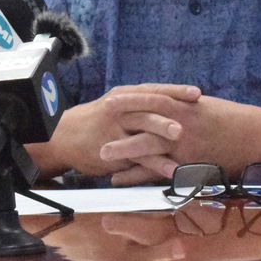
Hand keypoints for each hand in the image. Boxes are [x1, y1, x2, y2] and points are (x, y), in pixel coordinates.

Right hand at [45, 84, 201, 181]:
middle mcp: (120, 109)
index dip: (175, 91)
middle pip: (149, 107)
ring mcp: (114, 129)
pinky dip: (156, 164)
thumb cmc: (97, 121)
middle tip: (192, 114)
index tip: (197, 93)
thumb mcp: (116, 105)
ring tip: (182, 139)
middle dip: (171, 112)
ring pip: (142, 130)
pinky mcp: (111, 150)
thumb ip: (140, 104)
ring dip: (163, 134)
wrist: (63, 136)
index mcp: (125, 96)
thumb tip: (173, 102)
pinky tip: (171, 170)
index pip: (153, 90)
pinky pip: (137, 157)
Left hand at [105, 93, 260, 177]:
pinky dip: (138, 177)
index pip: (150, 99)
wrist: (259, 137)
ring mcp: (185, 146)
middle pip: (141, 123)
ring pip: (146, 148)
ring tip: (101, 158)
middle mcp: (182, 124)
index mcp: (185, 106)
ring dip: (122, 153)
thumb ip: (186, 108)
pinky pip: (158, 172)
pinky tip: (123, 181)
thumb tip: (172, 105)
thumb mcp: (208, 108)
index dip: (128, 101)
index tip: (110, 101)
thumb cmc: (236, 121)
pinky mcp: (190, 165)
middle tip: (96, 129)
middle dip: (118, 127)